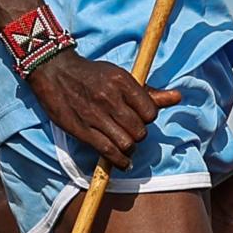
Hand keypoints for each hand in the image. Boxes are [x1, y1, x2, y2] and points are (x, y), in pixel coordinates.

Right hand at [20, 51, 175, 173]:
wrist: (54, 71)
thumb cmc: (92, 74)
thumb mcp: (120, 76)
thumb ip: (149, 91)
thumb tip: (178, 97)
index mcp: (122, 82)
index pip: (150, 112)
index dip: (147, 118)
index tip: (139, 117)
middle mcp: (109, 97)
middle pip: (140, 130)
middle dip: (138, 134)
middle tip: (130, 132)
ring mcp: (95, 115)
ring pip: (127, 143)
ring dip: (129, 149)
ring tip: (125, 145)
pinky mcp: (82, 129)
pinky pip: (108, 152)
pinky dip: (120, 161)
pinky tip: (122, 161)